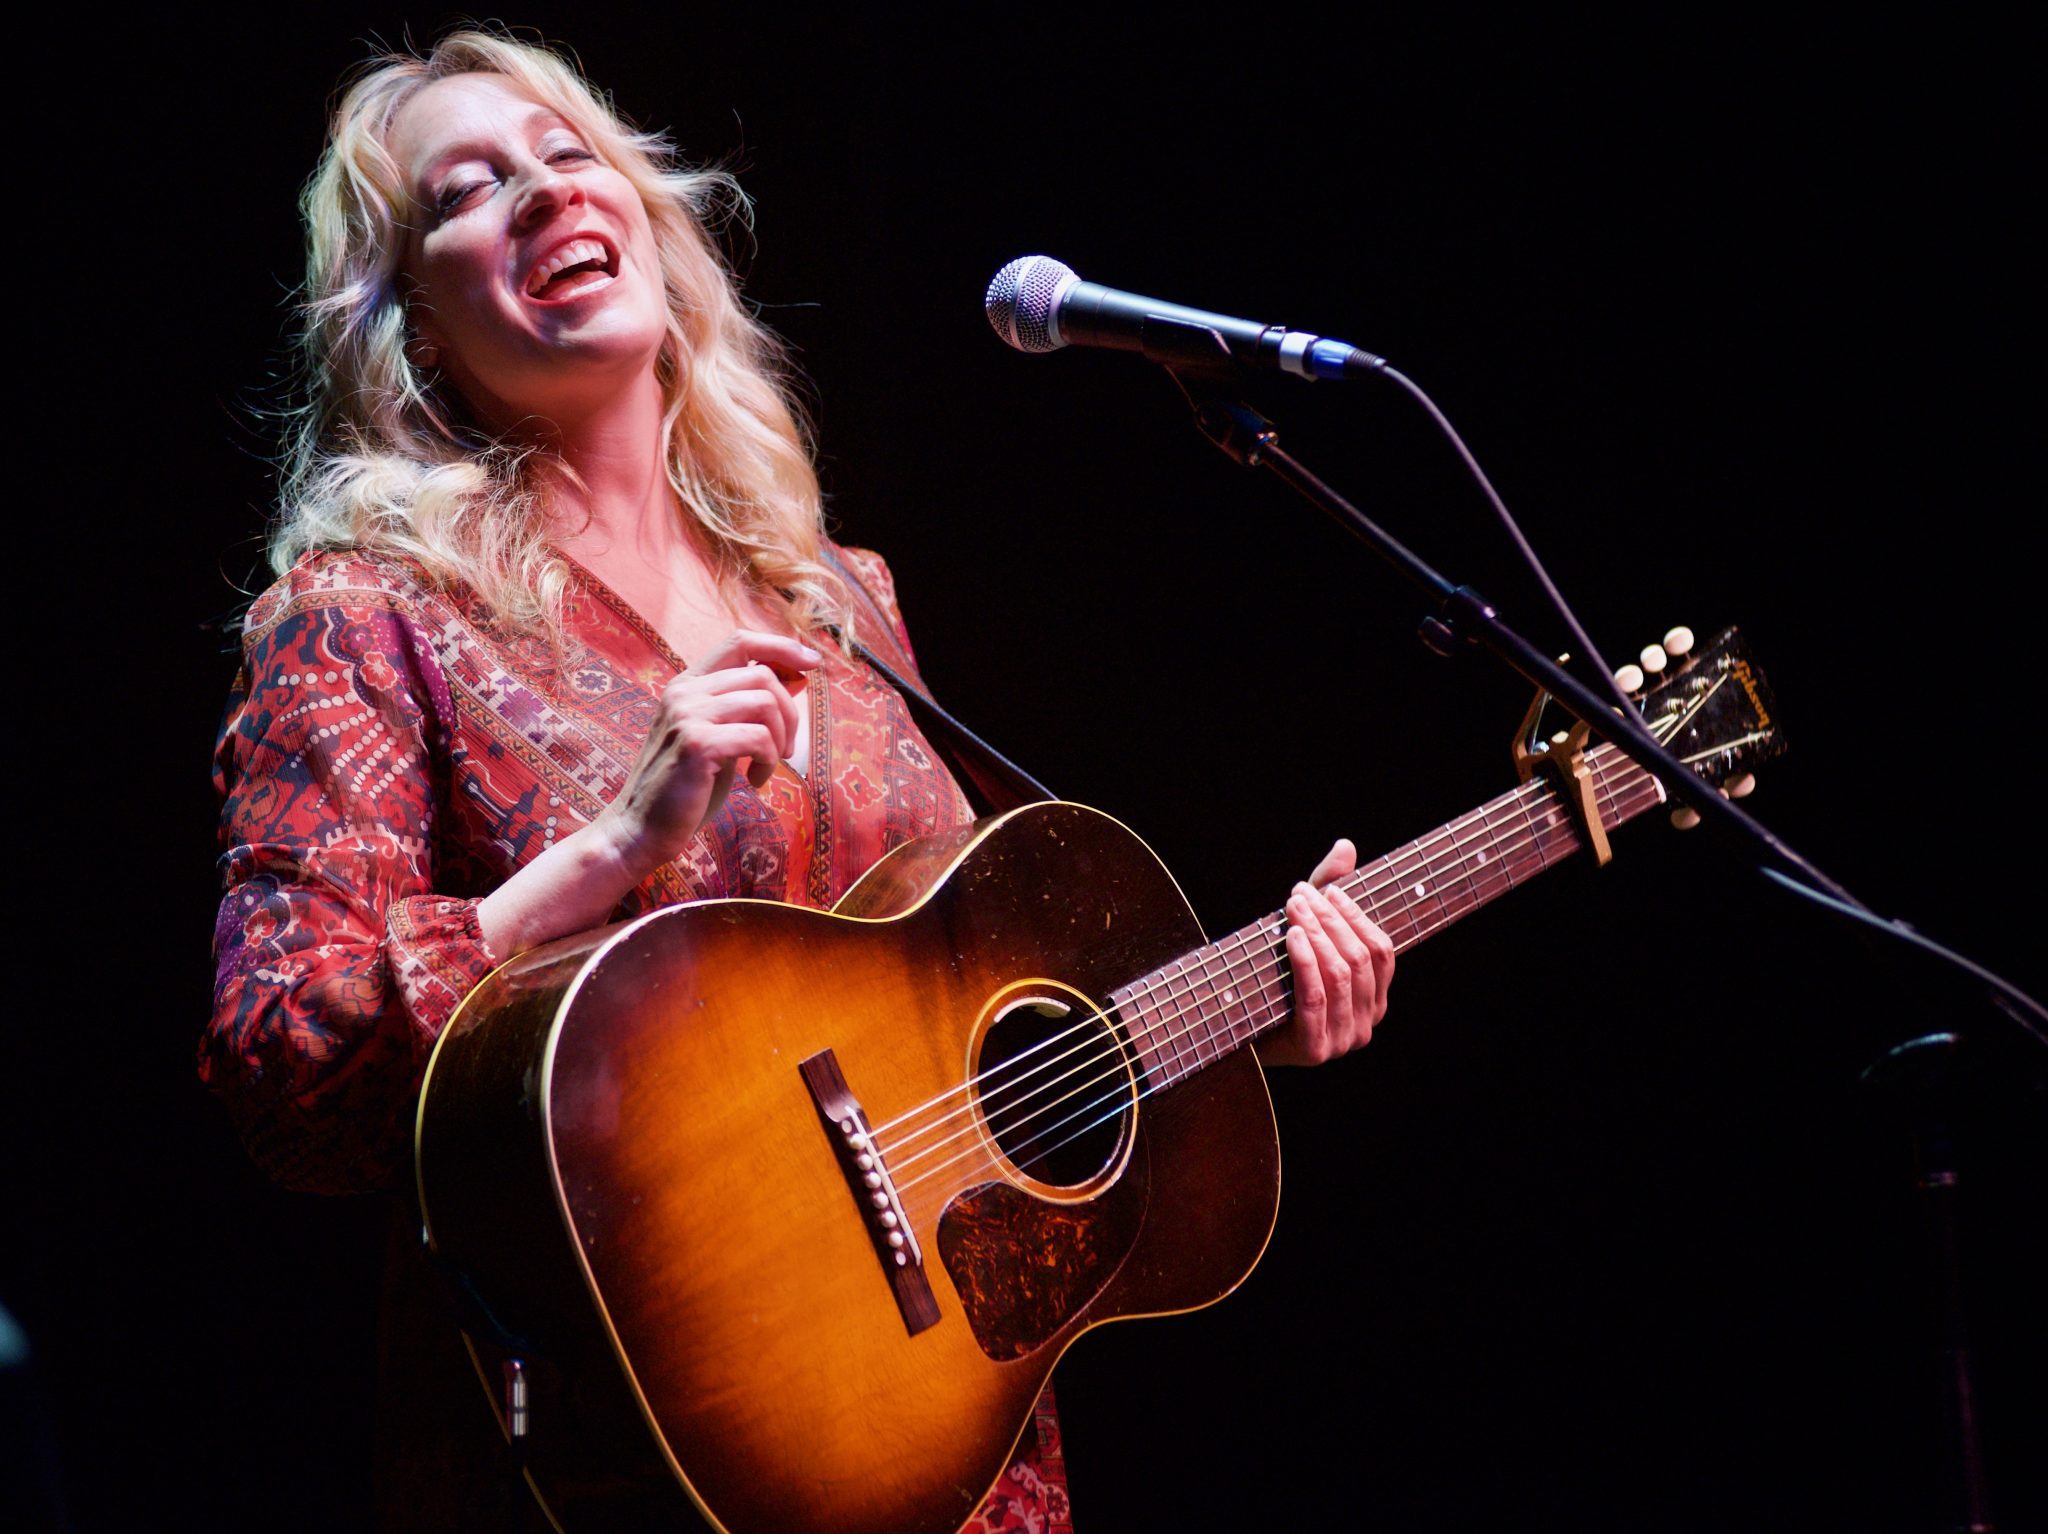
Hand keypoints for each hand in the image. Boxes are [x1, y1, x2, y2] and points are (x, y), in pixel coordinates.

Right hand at [594, 629, 821, 881]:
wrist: (640, 830)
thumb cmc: (685, 788)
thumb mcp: (722, 738)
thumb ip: (749, 708)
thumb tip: (796, 678)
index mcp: (687, 684)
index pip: (740, 641)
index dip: (782, 647)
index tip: (814, 663)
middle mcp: (684, 691)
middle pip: (762, 674)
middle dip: (790, 713)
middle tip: (786, 749)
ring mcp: (687, 715)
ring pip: (765, 702)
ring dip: (782, 738)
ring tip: (769, 766)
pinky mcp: (697, 744)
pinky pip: (758, 737)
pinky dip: (768, 761)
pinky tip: (755, 782)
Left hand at [1256, 838, 1394, 1067]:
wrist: (1235, 1028)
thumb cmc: (1277, 976)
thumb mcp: (1307, 929)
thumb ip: (1330, 890)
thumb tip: (1346, 845)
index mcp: (1375, 999)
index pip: (1382, 951)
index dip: (1356, 917)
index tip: (1327, 889)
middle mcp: (1366, 1023)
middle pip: (1359, 958)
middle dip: (1330, 920)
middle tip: (1300, 893)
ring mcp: (1342, 1040)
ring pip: (1339, 974)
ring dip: (1315, 934)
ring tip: (1293, 908)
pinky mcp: (1314, 1048)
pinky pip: (1315, 997)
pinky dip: (1304, 961)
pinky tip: (1290, 935)